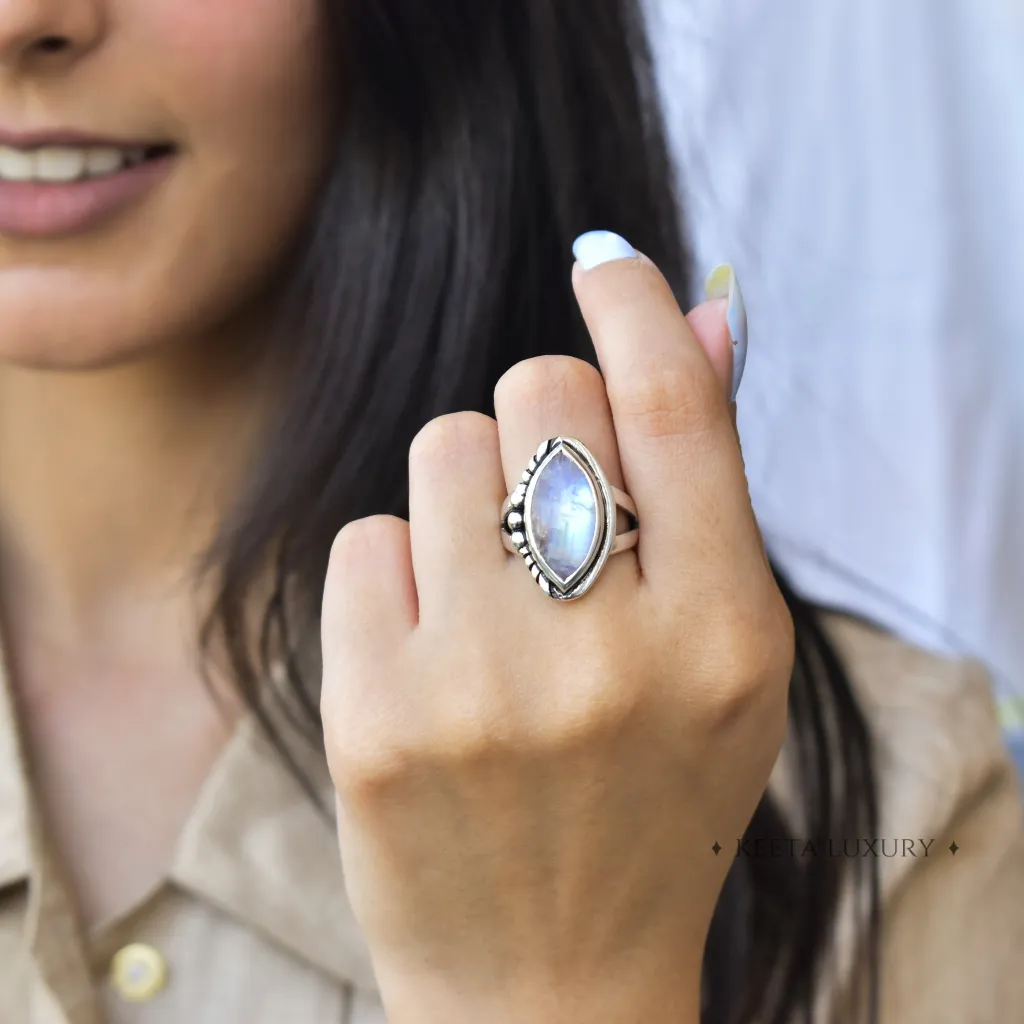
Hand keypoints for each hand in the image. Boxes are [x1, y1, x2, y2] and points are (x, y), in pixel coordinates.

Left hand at [320, 246, 793, 1023]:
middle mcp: (609, 656)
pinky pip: (368, 537)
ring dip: (465, 495)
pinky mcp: (377, 718)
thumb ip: (711, 486)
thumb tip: (704, 317)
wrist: (550, 979)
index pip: (674, 406)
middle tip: (551, 509)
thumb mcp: (725, 658)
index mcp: (724, 637)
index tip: (603, 262)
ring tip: (491, 598)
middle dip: (541, 423)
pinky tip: (430, 654)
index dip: (634, 306)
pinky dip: (398, 572)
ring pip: (441, 449)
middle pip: (539, 399)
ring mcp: (482, 691)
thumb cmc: (652, 798)